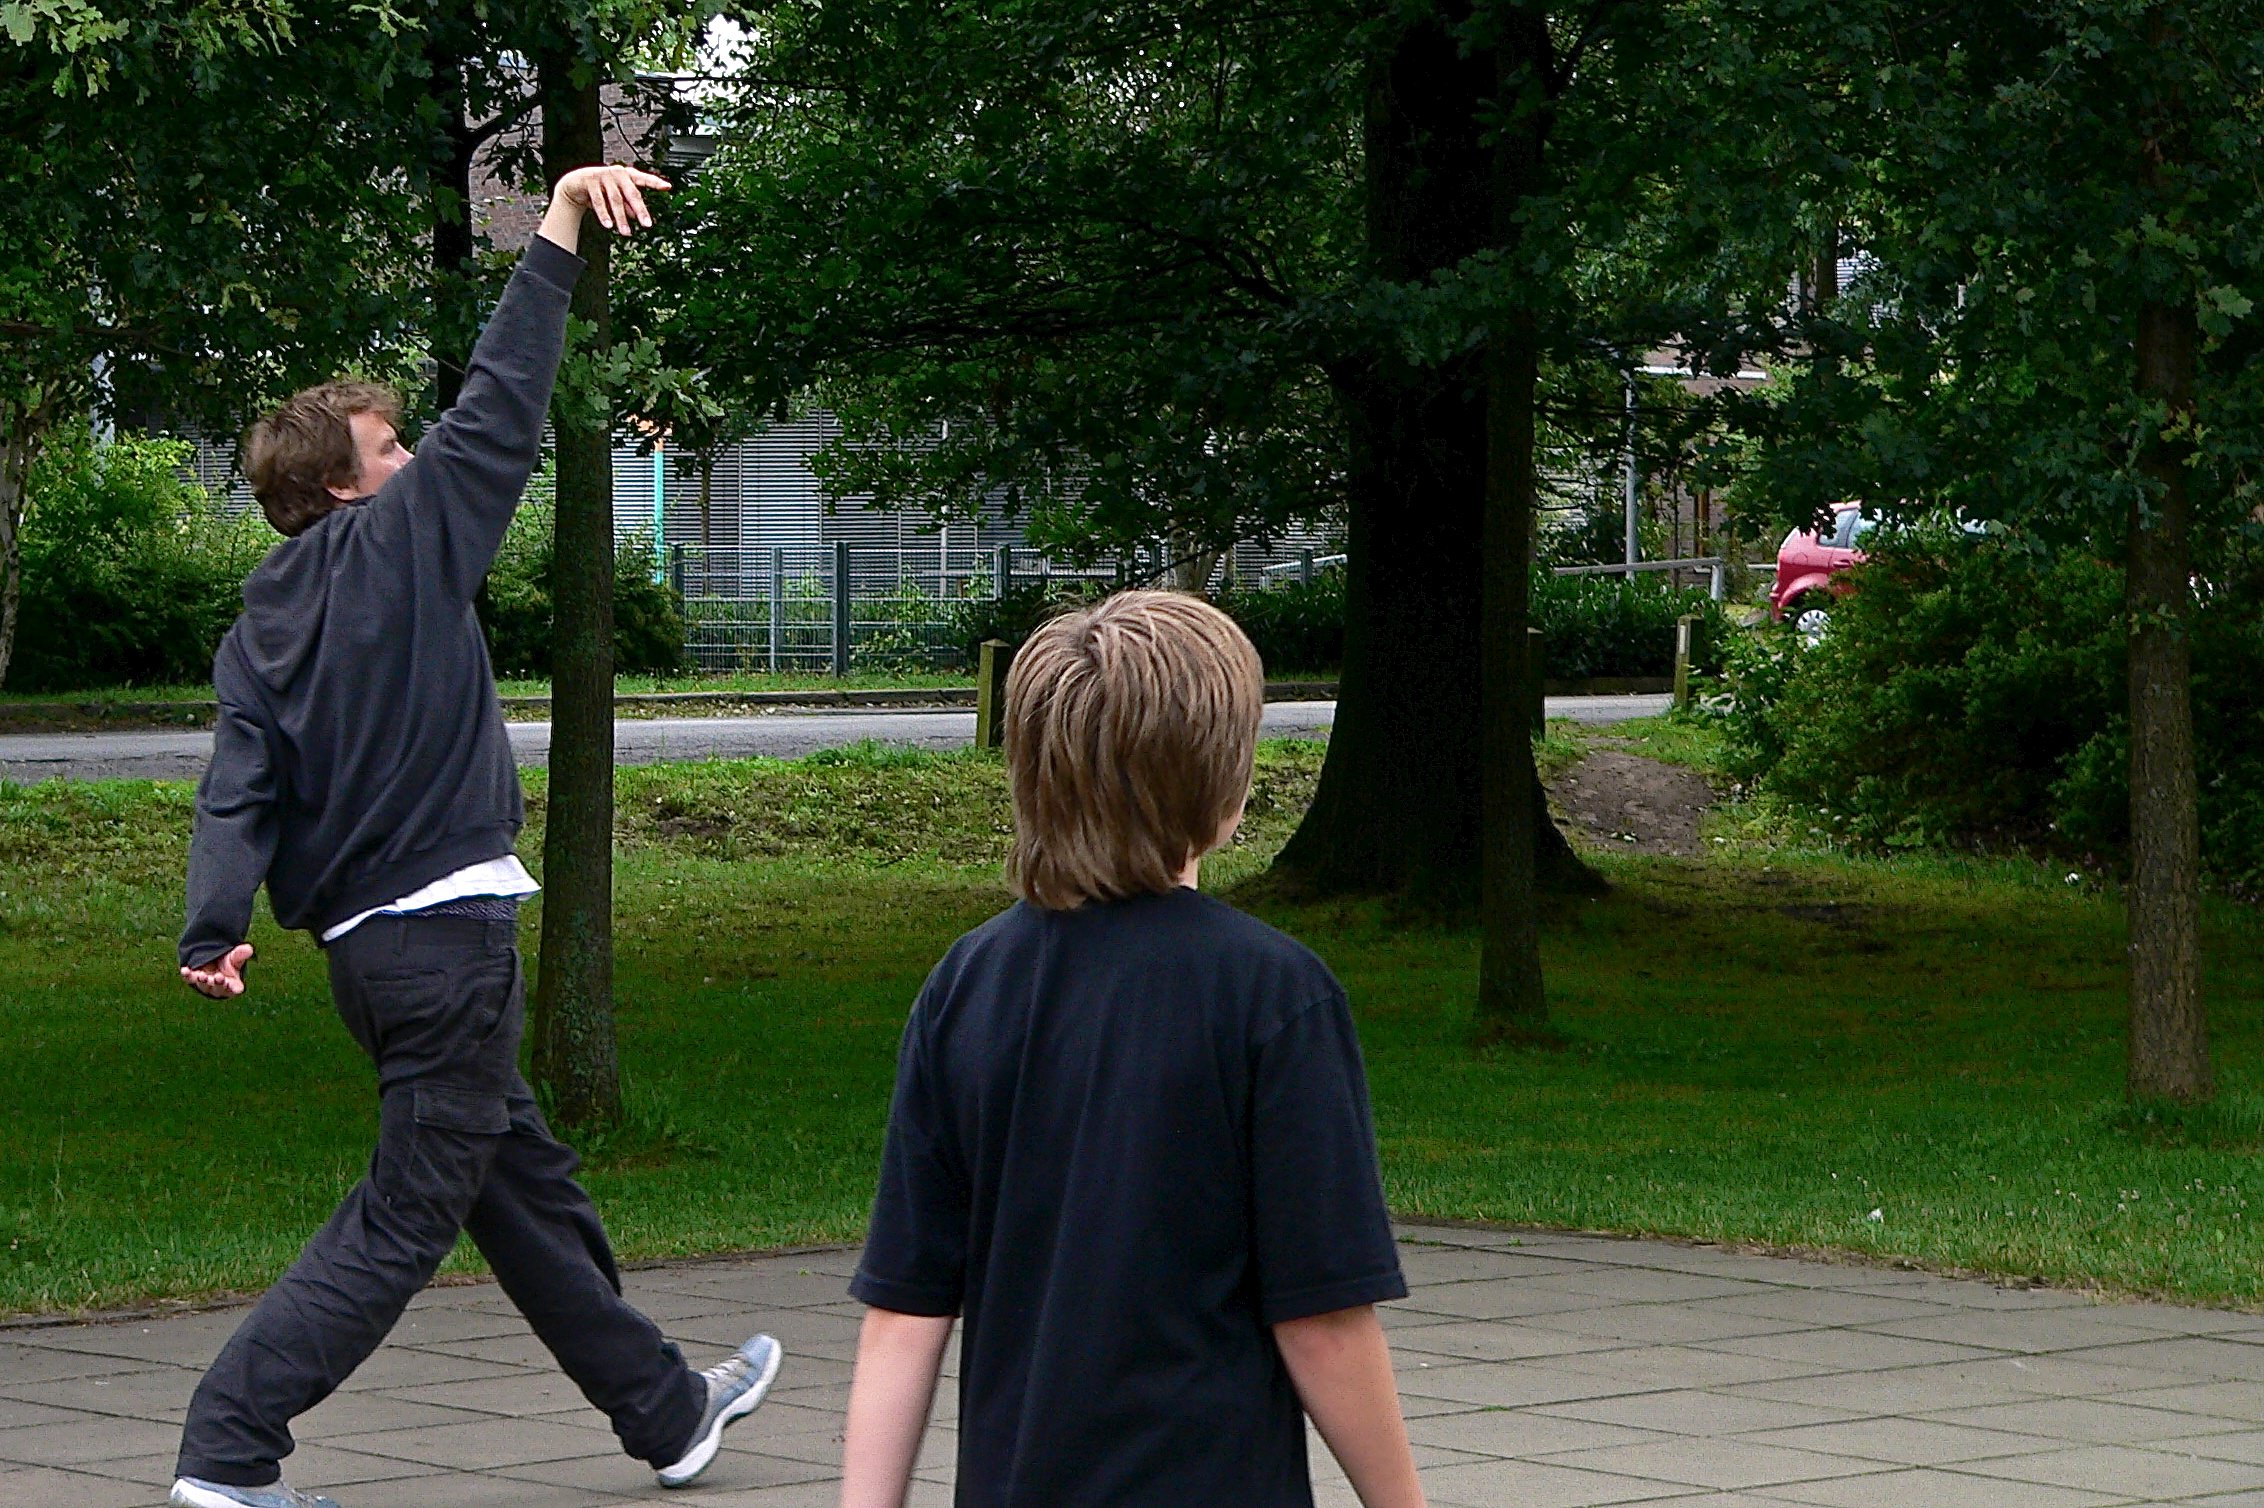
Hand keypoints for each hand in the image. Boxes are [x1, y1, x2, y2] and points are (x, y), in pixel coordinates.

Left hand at [182, 942, 253, 999]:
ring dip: (203, 981)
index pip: (235, 989)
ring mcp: (205, 985)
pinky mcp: (194, 980)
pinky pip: (190, 979)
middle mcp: (219, 987)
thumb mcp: (235, 957)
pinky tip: (185, 970)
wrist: (213, 959)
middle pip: (218, 989)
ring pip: (204, 986)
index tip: (234, 986)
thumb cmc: (228, 962)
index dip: (234, 988)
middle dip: (217, 984)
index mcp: (233, 983)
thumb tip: (248, 949)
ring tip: (203, 976)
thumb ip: (241, 954)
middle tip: (218, 977)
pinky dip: (187, 975)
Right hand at [552, 164, 672, 236]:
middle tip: (647, 225)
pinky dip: (604, 214)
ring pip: (615, 200)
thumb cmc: (601, 190)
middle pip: (632, 193)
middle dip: (640, 210)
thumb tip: (638, 216)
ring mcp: (604, 175)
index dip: (655, 183)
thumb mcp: (617, 198)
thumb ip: (628, 205)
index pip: (644, 179)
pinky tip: (608, 225)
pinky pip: (598, 200)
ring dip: (621, 218)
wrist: (575, 183)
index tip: (668, 187)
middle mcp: (618, 173)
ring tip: (626, 232)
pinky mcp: (590, 180)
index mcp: (627, 175)